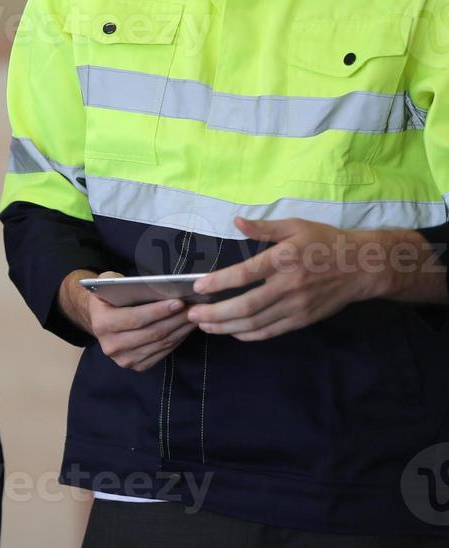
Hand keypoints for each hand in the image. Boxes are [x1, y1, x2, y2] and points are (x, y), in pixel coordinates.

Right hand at [64, 270, 194, 371]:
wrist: (99, 321)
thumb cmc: (108, 298)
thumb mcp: (107, 283)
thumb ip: (121, 282)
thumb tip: (152, 285)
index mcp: (102, 324)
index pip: (136, 319)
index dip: (159, 311)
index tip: (179, 302)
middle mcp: (111, 345)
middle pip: (152, 333)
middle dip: (176, 319)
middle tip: (194, 308)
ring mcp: (124, 359)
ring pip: (160, 344)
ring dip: (181, 330)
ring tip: (194, 316)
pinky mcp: (137, 366)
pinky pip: (162, 353)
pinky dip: (177, 340)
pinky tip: (185, 328)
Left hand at [188, 217, 377, 341]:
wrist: (363, 267)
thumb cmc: (325, 242)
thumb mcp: (295, 226)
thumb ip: (263, 227)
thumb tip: (236, 221)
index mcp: (284, 259)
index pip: (245, 274)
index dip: (219, 282)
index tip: (198, 287)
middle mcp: (289, 285)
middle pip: (246, 306)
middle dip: (216, 313)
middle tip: (193, 314)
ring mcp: (297, 306)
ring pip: (256, 323)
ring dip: (227, 327)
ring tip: (205, 325)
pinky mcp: (303, 319)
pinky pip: (272, 331)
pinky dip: (249, 334)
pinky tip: (233, 332)